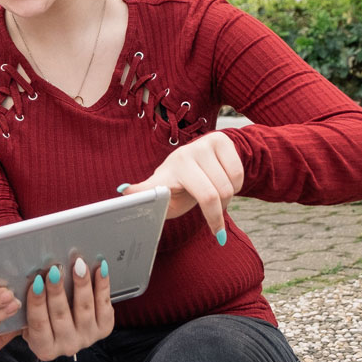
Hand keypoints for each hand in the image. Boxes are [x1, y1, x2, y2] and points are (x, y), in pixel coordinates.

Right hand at [21, 256, 113, 361]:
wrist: (68, 330)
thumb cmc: (43, 321)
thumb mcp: (26, 322)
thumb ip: (19, 311)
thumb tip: (11, 290)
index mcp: (44, 347)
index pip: (38, 324)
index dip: (37, 303)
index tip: (36, 283)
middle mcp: (67, 345)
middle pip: (61, 315)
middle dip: (57, 290)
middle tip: (55, 271)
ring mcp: (87, 337)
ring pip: (84, 309)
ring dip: (81, 285)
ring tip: (78, 266)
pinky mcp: (104, 328)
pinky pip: (104, 306)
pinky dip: (102, 286)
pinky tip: (99, 270)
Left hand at [120, 131, 243, 243]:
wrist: (203, 161)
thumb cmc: (181, 185)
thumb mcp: (165, 195)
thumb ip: (147, 195)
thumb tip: (122, 189)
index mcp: (169, 170)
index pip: (169, 189)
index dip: (155, 196)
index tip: (145, 200)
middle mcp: (186, 153)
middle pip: (213, 196)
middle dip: (217, 215)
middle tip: (214, 220)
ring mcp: (204, 144)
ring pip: (230, 187)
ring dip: (228, 201)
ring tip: (216, 197)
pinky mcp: (221, 140)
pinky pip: (238, 175)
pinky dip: (237, 187)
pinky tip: (225, 183)